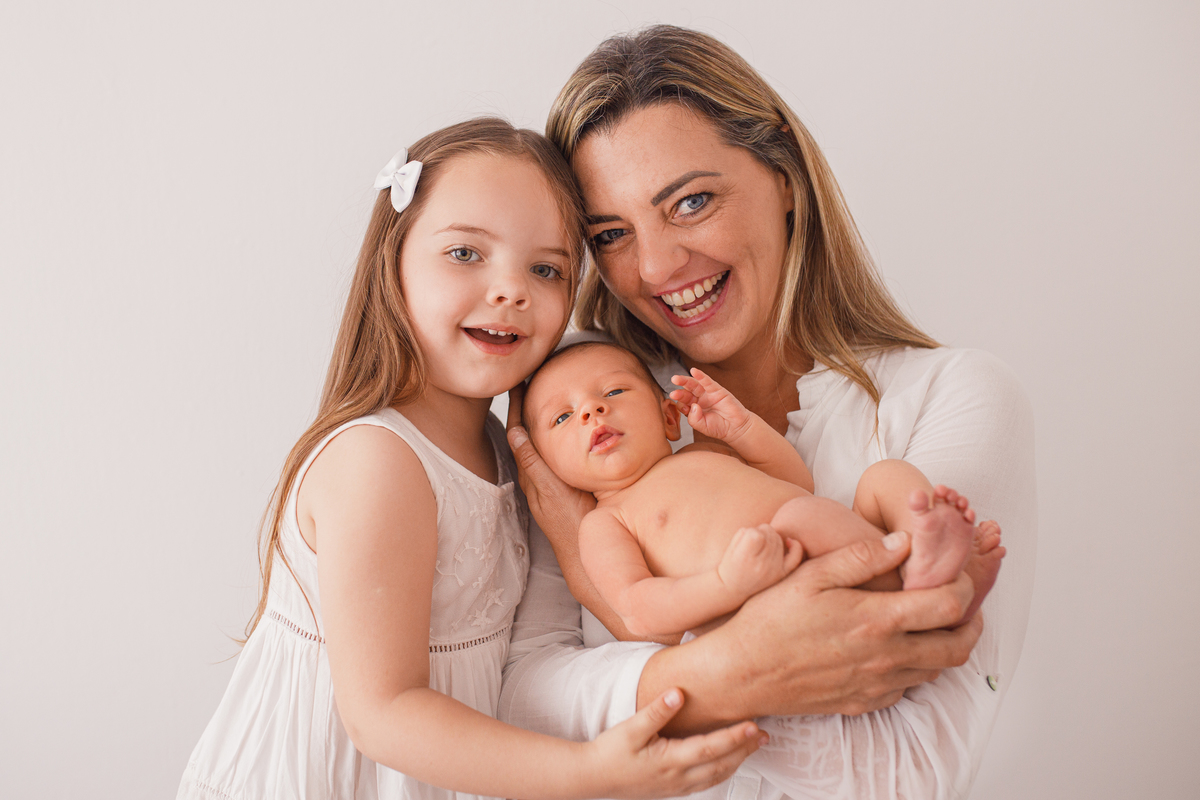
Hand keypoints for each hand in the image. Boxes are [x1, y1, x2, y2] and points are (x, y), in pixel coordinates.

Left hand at [506, 382, 596, 555]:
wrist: (587, 553)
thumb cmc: (574, 524)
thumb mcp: (554, 489)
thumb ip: (534, 463)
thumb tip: (516, 433)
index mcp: (531, 474)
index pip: (518, 431)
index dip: (517, 406)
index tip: (519, 382)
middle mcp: (535, 477)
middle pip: (525, 435)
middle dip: (525, 408)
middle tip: (528, 382)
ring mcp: (546, 484)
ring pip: (537, 445)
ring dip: (537, 422)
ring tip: (541, 399)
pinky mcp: (558, 490)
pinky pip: (548, 457)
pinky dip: (548, 439)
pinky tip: (558, 434)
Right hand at [584, 688, 763, 798]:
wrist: (591, 778)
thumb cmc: (608, 753)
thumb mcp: (630, 728)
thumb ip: (656, 711)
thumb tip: (678, 693)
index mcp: (670, 761)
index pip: (711, 748)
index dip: (735, 737)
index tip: (754, 724)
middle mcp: (678, 778)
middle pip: (721, 764)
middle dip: (745, 749)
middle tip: (765, 734)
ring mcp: (676, 786)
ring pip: (716, 775)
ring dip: (738, 761)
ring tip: (753, 746)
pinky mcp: (672, 789)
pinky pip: (706, 781)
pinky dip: (722, 770)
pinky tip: (727, 761)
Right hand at [638, 532, 983, 732]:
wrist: (742, 672)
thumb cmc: (770, 619)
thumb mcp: (811, 574)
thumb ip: (861, 556)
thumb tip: (903, 542)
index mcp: (876, 619)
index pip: (949, 606)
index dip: (965, 587)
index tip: (957, 575)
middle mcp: (885, 657)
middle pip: (957, 647)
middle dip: (971, 624)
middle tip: (964, 605)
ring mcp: (876, 685)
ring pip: (936, 671)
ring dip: (945, 646)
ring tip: (932, 623)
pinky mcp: (864, 703)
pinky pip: (906, 689)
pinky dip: (915, 668)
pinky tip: (896, 648)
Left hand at [670, 368, 751, 442]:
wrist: (736, 427)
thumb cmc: (719, 427)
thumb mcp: (703, 427)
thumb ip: (694, 419)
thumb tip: (694, 406)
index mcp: (693, 409)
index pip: (683, 405)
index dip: (681, 405)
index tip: (682, 408)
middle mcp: (698, 400)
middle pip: (686, 393)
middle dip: (679, 393)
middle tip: (673, 393)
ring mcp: (707, 394)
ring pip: (694, 385)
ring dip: (684, 381)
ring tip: (676, 379)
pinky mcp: (716, 389)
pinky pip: (707, 381)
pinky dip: (700, 375)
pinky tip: (694, 370)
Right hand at [716, 524, 803, 598]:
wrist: (732, 590)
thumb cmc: (730, 565)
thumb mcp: (730, 548)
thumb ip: (745, 533)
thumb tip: (766, 529)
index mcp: (745, 560)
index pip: (755, 534)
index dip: (750, 532)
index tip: (745, 539)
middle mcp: (762, 566)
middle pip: (768, 534)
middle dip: (760, 532)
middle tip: (752, 542)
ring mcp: (774, 570)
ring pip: (779, 539)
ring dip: (770, 537)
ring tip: (760, 546)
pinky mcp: (781, 574)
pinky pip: (796, 556)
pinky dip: (795, 546)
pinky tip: (788, 541)